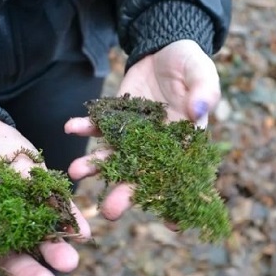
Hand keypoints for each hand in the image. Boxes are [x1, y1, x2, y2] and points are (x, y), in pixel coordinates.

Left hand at [65, 39, 220, 219]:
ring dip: (95, 164)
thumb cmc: (191, 65)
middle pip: (140, 175)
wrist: (165, 48)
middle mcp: (155, 145)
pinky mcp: (115, 116)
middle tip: (109, 211)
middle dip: (125, 194)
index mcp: (182, 143)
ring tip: (76, 171)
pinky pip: (98, 126)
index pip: (182, 177)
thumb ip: (205, 91)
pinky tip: (70, 127)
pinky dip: (84, 127)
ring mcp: (132, 133)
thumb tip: (200, 110)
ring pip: (113, 155)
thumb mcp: (203, 73)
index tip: (173, 226)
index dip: (178, 202)